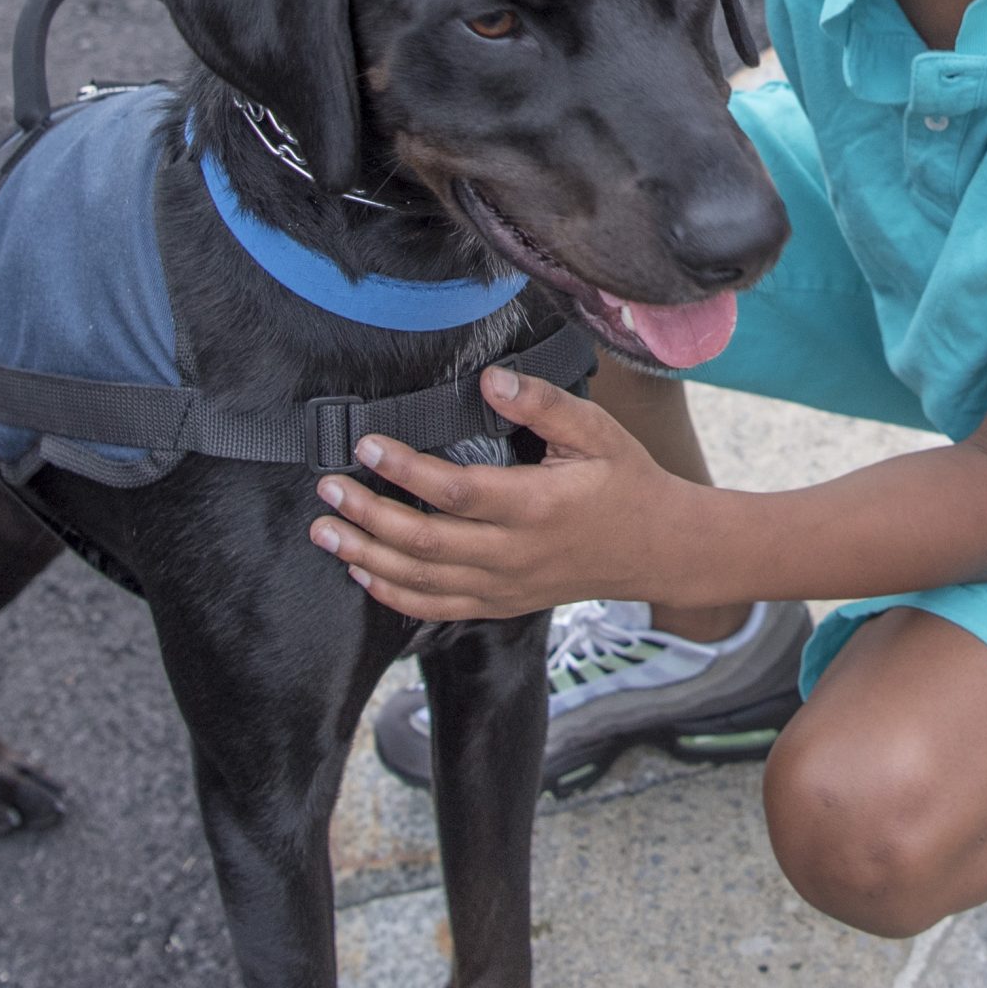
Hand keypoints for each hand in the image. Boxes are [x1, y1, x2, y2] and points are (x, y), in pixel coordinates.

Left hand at [308, 367, 695, 618]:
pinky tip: (362, 572)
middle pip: (424, 542)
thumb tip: (490, 379)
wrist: (660, 549)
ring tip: (326, 530)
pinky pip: (438, 608)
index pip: (456, 491)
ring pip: (422, 581)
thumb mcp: (597, 430)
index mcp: (536, 506)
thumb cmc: (626, 482)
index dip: (405, 470)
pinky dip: (394, 594)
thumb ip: (542, 403)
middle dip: (367, 515)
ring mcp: (506, 586)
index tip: (367, 445)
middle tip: (327, 489)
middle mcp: (515, 554)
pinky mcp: (502, 603)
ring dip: (367, 556)